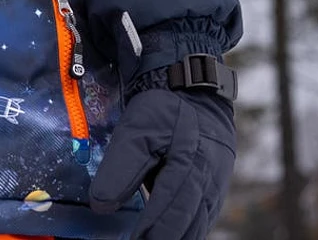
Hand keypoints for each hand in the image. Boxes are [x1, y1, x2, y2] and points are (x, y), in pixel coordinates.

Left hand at [88, 88, 234, 239]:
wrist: (196, 92)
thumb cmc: (164, 110)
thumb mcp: (136, 130)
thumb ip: (120, 168)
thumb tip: (101, 205)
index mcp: (190, 164)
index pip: (168, 207)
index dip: (151, 228)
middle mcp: (208, 181)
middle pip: (186, 223)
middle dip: (163, 237)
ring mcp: (216, 187)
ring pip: (198, 225)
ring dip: (177, 236)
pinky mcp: (216, 190)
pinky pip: (203, 218)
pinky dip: (187, 230)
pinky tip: (173, 235)